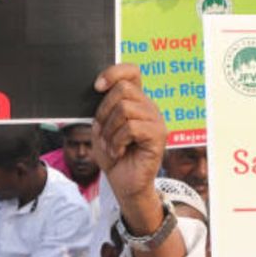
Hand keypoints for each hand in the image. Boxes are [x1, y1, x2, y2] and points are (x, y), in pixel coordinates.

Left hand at [92, 64, 165, 204]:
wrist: (124, 184)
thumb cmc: (113, 155)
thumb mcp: (102, 127)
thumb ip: (104, 108)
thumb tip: (101, 89)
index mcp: (136, 101)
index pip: (131, 72)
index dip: (113, 72)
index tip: (97, 87)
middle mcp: (148, 107)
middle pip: (123, 89)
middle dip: (104, 111)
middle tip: (102, 132)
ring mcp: (156, 121)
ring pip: (124, 109)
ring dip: (109, 131)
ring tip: (110, 146)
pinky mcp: (158, 136)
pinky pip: (130, 128)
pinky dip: (117, 142)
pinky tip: (118, 152)